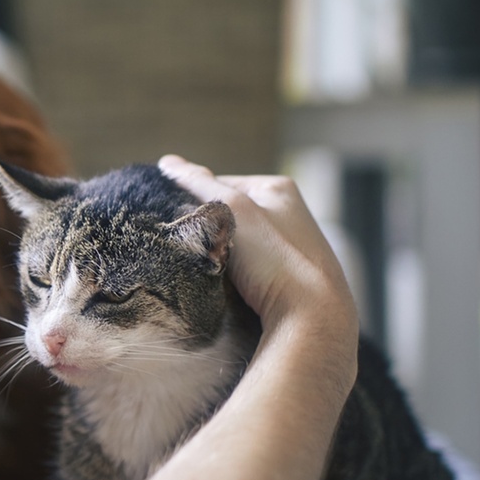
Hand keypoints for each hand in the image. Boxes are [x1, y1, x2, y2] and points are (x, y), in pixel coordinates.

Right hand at [158, 155, 358, 350]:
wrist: (311, 317)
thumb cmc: (275, 258)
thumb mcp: (231, 211)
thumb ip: (198, 185)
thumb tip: (168, 162)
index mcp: (278, 188)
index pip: (219, 183)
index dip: (193, 201)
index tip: (179, 222)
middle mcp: (288, 213)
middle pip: (228, 215)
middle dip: (208, 230)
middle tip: (194, 248)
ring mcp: (290, 247)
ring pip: (236, 244)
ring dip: (219, 255)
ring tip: (211, 269)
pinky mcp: (288, 278)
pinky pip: (248, 269)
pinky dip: (234, 276)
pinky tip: (230, 287)